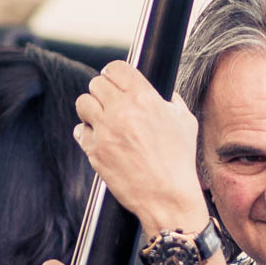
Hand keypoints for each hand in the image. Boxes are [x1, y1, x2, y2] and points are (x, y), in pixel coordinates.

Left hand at [75, 61, 207, 232]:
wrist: (168, 197)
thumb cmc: (179, 161)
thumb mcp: (185, 122)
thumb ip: (172, 101)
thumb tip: (164, 94)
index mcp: (144, 98)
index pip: (116, 68)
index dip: (114, 73)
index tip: (115, 81)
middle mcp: (121, 111)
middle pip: (96, 83)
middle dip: (103, 91)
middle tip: (110, 102)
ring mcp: (105, 131)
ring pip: (82, 103)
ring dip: (91, 109)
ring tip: (102, 119)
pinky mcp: (95, 151)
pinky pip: (80, 131)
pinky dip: (88, 134)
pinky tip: (100, 139)